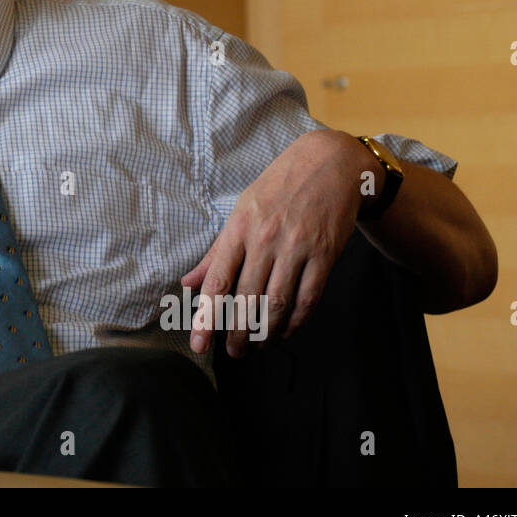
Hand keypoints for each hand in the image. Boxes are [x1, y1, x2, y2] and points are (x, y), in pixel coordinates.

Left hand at [181, 129, 369, 357]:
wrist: (329, 164)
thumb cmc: (278, 188)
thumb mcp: (241, 211)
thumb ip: (216, 252)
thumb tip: (188, 283)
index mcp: (238, 229)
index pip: (217, 282)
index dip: (206, 318)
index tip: (199, 343)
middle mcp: (265, 240)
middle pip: (247, 299)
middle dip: (237, 333)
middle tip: (233, 352)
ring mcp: (297, 247)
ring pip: (277, 303)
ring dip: (265, 332)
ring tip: (257, 346)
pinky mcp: (325, 254)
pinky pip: (308, 297)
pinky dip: (296, 321)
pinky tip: (286, 331)